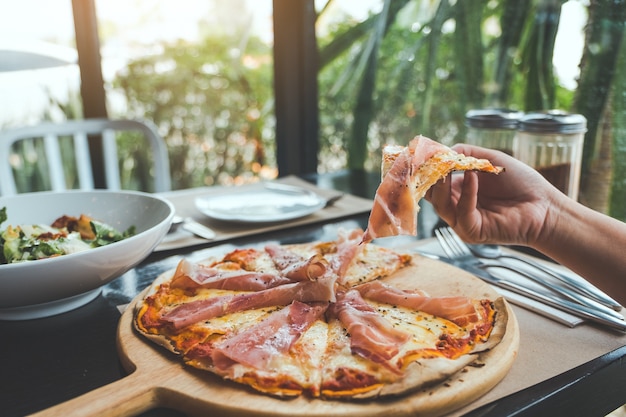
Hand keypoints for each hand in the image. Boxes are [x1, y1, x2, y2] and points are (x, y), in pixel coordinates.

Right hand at [425, 144, 563, 245]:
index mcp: (459, 191)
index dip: (428, 168)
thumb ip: (466, 153)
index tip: (424, 153)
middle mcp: (457, 207)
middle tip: (432, 159)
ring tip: (449, 166)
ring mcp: (463, 221)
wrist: (544, 206)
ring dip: (443, 184)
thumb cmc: (521, 183)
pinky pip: (462, 213)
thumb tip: (443, 151)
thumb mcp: (490, 160)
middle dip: (430, 176)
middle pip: (432, 194)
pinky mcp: (473, 232)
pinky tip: (473, 176)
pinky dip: (466, 193)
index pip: (434, 182)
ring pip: (441, 205)